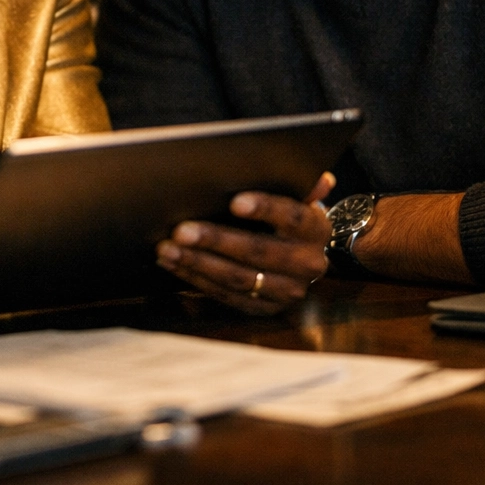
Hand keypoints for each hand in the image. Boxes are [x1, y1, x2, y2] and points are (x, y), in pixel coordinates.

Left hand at [156, 172, 335, 315]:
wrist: (302, 257)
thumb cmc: (288, 217)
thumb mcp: (296, 197)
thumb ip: (300, 184)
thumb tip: (316, 176)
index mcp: (316, 230)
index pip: (293, 217)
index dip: (266, 209)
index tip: (235, 202)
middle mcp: (308, 265)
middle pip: (259, 252)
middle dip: (216, 241)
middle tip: (182, 230)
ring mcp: (287, 291)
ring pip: (238, 279)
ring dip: (198, 263)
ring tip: (168, 249)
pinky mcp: (265, 308)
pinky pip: (227, 296)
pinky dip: (196, 280)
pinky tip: (175, 265)